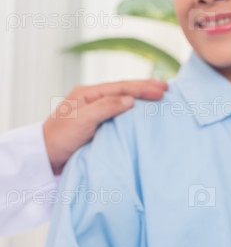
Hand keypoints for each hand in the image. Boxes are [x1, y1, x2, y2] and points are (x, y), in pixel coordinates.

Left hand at [43, 79, 167, 173]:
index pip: (121, 87)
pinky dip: (132, 113)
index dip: (143, 88)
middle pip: (123, 91)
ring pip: (122, 102)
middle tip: (167, 88)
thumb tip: (130, 100)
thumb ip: (106, 107)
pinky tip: (142, 114)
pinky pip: (118, 115)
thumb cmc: (60, 139)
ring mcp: (94, 113)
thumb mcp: (83, 120)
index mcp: (88, 94)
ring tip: (159, 97)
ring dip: (141, 99)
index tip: (162, 90)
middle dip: (145, 88)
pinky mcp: (96, 127)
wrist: (46, 158)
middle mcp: (92, 100)